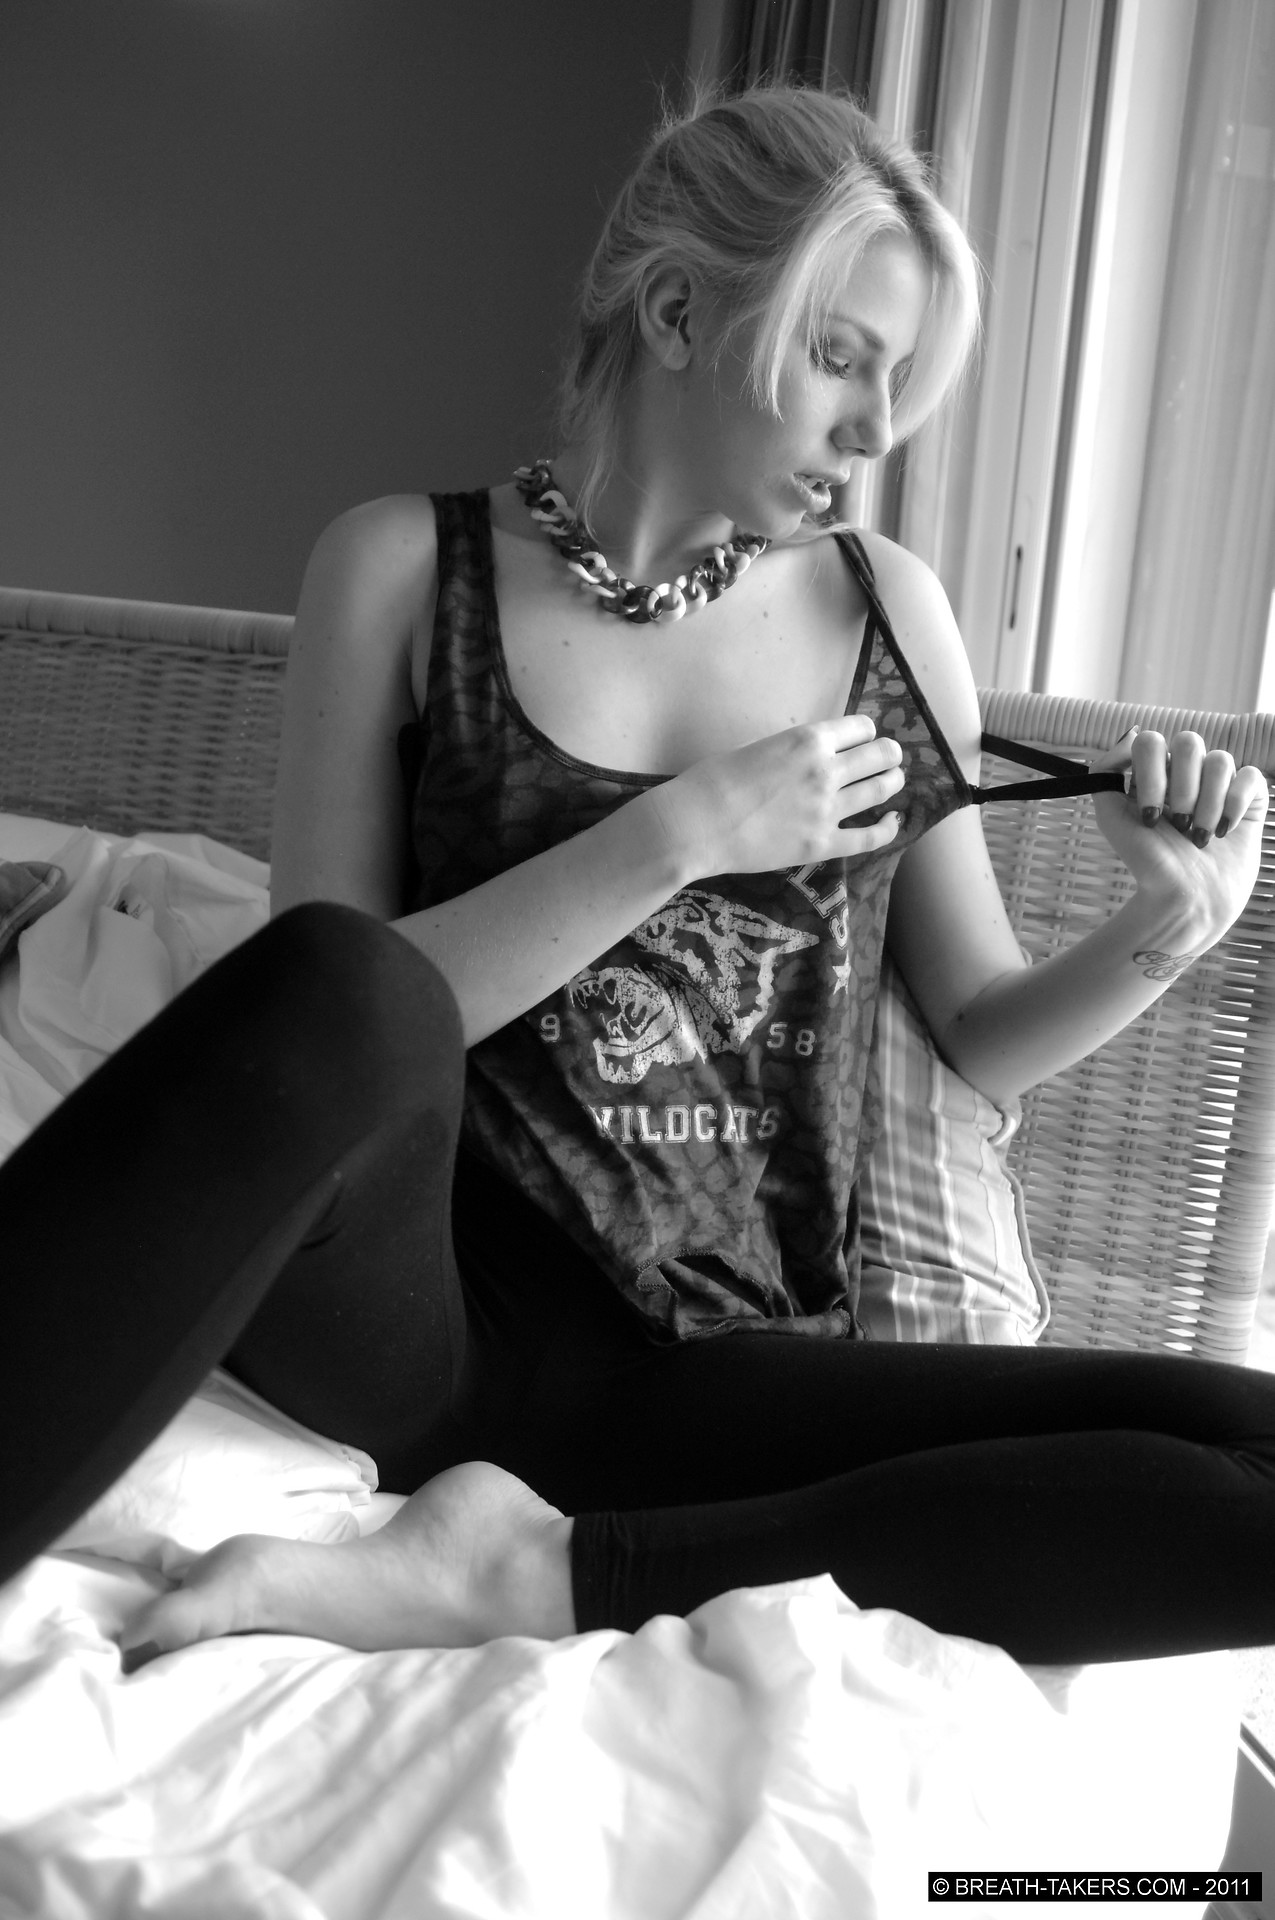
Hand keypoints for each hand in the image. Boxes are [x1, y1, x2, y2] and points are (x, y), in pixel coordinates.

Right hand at [655, 714, 905, 878]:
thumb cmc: (712, 781)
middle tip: (889, 757)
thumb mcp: (758, 748)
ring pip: (882, 789)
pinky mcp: (822, 844)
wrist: (696, 824)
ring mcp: (827, 809)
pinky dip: (888, 828)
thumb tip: (806, 758)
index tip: (864, 739)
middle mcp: (826, 770)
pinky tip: (894, 821)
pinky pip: (870, 837)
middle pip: (880, 755)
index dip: (865, 732)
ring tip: (893, 780)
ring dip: (893, 781)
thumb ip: (791, 752)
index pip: (860, 728)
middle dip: (889, 753)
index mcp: (808, 740)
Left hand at [1091, 729, 1268, 942]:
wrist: (1185, 899)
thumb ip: (1105, 773)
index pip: (1150, 742)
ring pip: (1220, 760)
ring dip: (1207, 803)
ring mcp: (1219, 784)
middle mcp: (1187, 774)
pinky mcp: (1248, 799)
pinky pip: (1249, 776)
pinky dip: (1234, 803)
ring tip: (1199, 837)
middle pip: (1189, 741)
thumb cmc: (1148, 863)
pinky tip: (1223, 830)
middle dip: (1182, 788)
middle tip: (1177, 825)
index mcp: (1154, 774)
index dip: (1151, 775)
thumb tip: (1129, 734)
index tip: (1150, 815)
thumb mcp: (1111, 818)